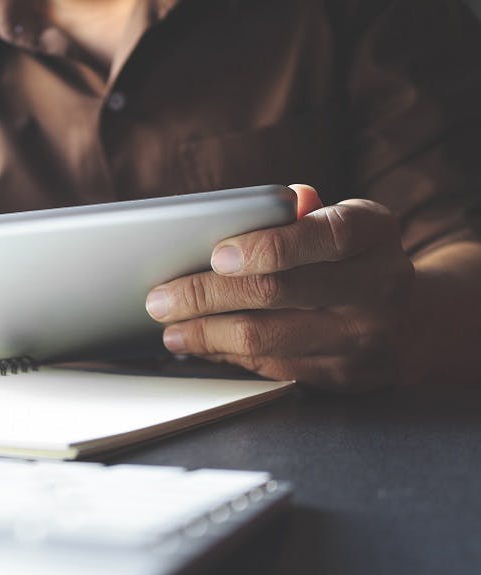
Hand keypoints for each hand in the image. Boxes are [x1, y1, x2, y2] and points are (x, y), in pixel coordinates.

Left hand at [145, 185, 415, 389]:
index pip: (324, 237)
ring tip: (169, 327)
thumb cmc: (355, 259)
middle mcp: (377, 287)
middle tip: (160, 298)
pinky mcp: (340, 375)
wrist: (413, 323)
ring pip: (266, 339)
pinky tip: (198, 344)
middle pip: (278, 293)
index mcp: (374, 233)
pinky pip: (269, 367)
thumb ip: (304, 214)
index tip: (217, 254)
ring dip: (205, 334)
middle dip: (206, 295)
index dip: (268, 246)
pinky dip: (225, 355)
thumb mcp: (344, 222)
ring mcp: (361, 338)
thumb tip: (284, 199)